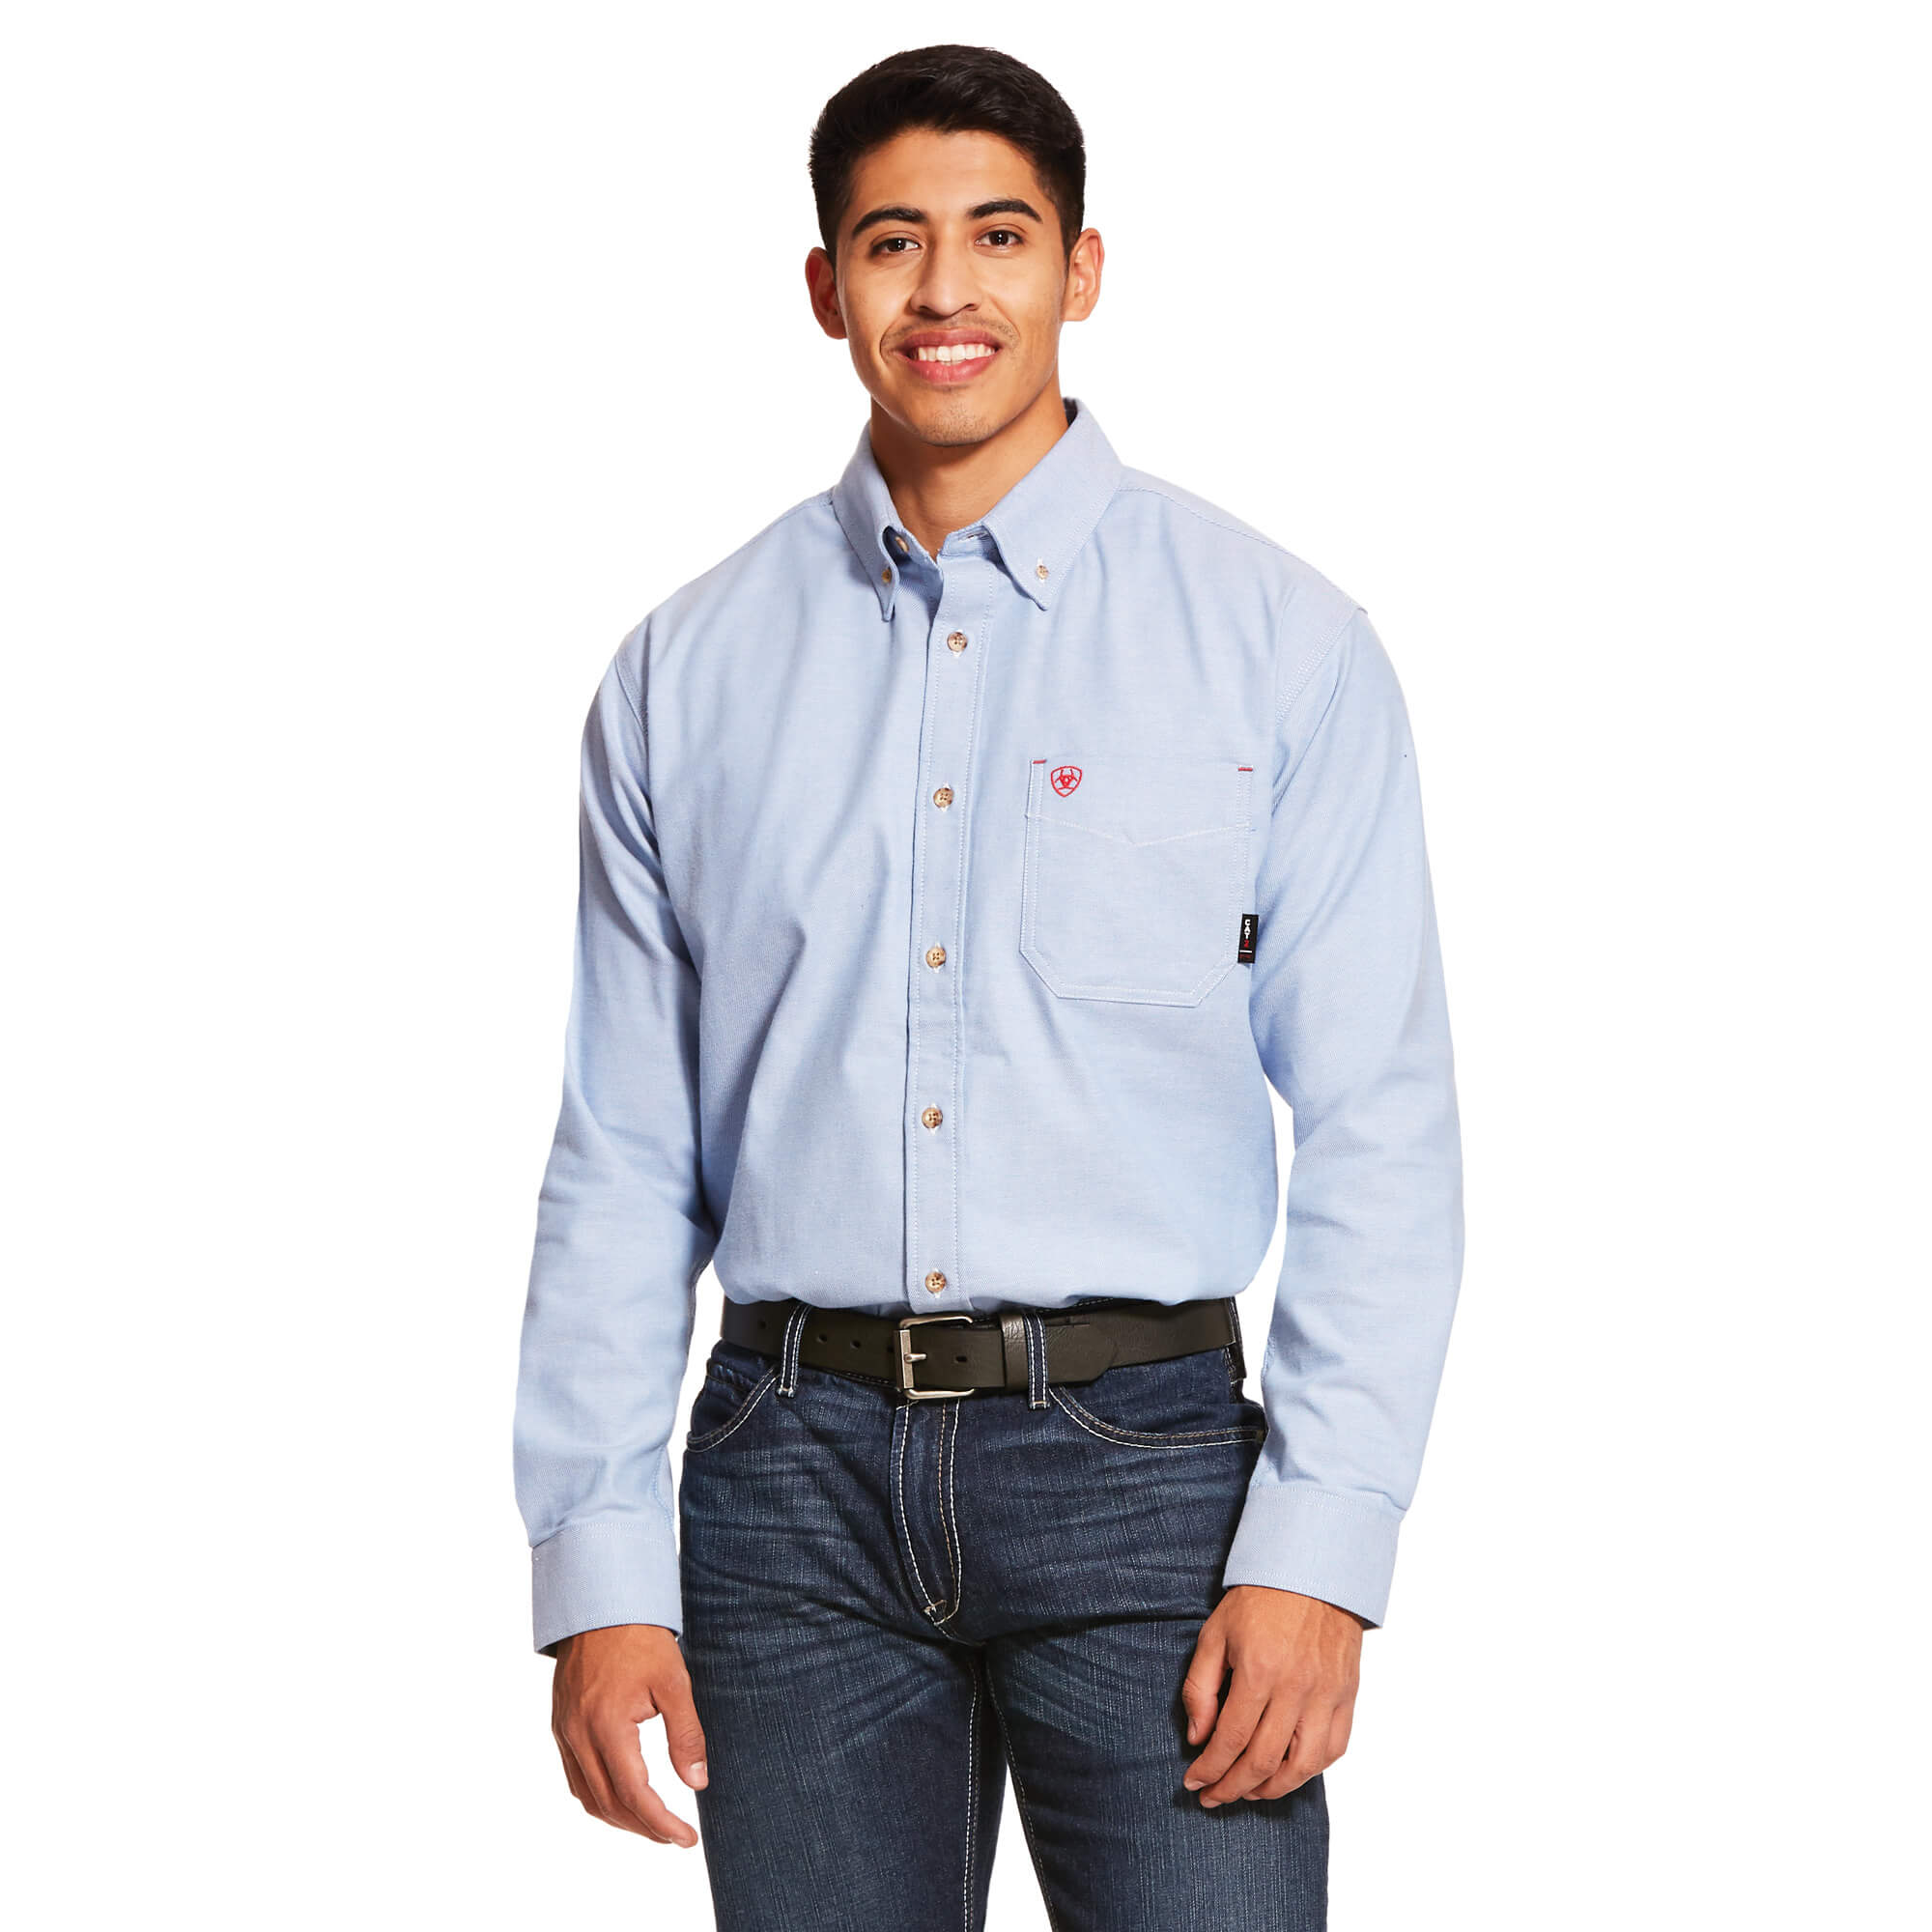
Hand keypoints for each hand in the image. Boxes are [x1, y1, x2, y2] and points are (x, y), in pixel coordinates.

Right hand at [551, 1623, 707, 1845]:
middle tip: (675, 1836)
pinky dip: (598, 1797)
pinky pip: (574, 1777)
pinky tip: (621, 1797)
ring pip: (587, 1796)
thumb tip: (697, 1783)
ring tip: (653, 1824)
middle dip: (644, 1828)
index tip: (687, 1839)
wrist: (600, 1603)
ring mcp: (564, 1731)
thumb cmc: (640, 1638)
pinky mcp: (560, 1724)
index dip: (661, 1823)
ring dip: (619, 1818)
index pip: (633, 1793)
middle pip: (608, 1803)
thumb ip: (686, 1735)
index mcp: (607, 1725)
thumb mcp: (674, 1682)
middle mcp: (578, 1734)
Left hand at [1180, 1586, 1364, 1804]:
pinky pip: (1333, 1749)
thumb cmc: (1259, 1600)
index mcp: (1258, 1670)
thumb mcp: (1215, 1634)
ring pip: (1302, 1766)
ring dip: (1272, 1789)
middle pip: (1263, 1761)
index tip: (1193, 1782)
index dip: (1209, 1768)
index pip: (1231, 1739)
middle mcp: (1296, 1688)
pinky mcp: (1347, 1695)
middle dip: (1232, 1787)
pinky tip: (1287, 1773)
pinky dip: (1310, 1771)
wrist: (1312, 1570)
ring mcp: (1326, 1694)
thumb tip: (1197, 1738)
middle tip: (1213, 1796)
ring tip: (1248, 1791)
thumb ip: (1201, 1688)